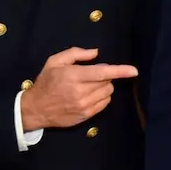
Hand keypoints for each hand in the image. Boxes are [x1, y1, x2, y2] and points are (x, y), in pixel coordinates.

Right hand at [20, 47, 137, 130]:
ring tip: (89, 85)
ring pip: (108, 93)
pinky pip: (104, 104)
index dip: (120, 71)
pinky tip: (90, 94)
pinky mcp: (85, 116)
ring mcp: (84, 106)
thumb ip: (75, 54)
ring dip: (104, 86)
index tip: (134, 70)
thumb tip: (96, 53)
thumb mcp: (55, 62)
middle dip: (105, 76)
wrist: (36, 109)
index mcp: (73, 76)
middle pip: (107, 82)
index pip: (102, 72)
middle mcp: (80, 92)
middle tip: (92, 74)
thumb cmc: (46, 82)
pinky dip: (102, 97)